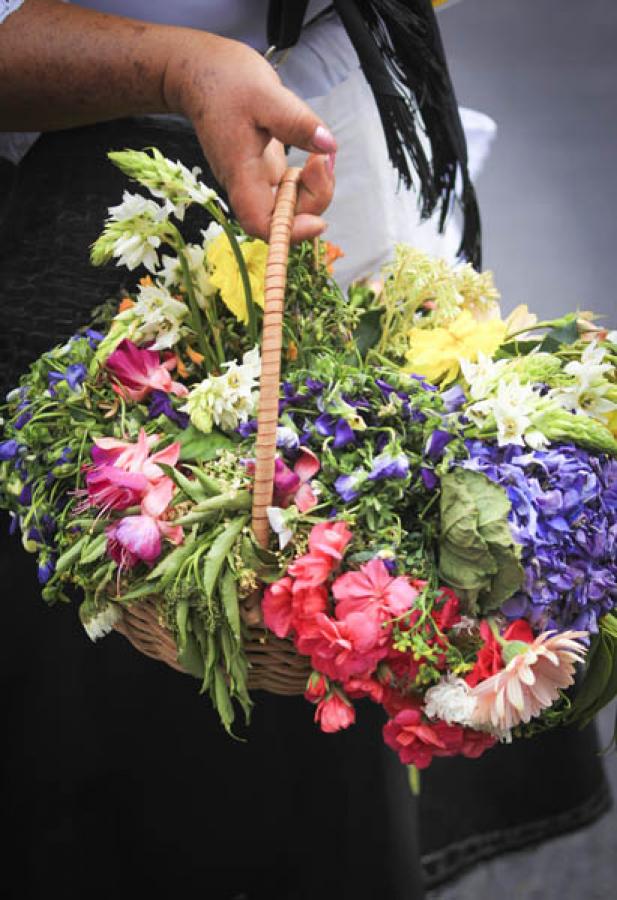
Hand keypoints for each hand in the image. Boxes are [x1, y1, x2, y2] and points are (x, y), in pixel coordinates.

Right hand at [164, 33, 336, 240]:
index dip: (290, 232)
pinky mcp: (265, 170)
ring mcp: (257, 180)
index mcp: (241, 173)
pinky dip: (309, 178)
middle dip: (314, 199)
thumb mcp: (265, 94)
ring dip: (315, 189)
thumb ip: (297, 123)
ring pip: (291, 206)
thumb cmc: (224, 81)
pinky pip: (292, 189)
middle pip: (283, 219)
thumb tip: (328, 147)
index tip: (318, 220)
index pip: (261, 224)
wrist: (200, 72)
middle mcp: (248, 185)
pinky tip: (315, 154)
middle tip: (323, 160)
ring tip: (320, 154)